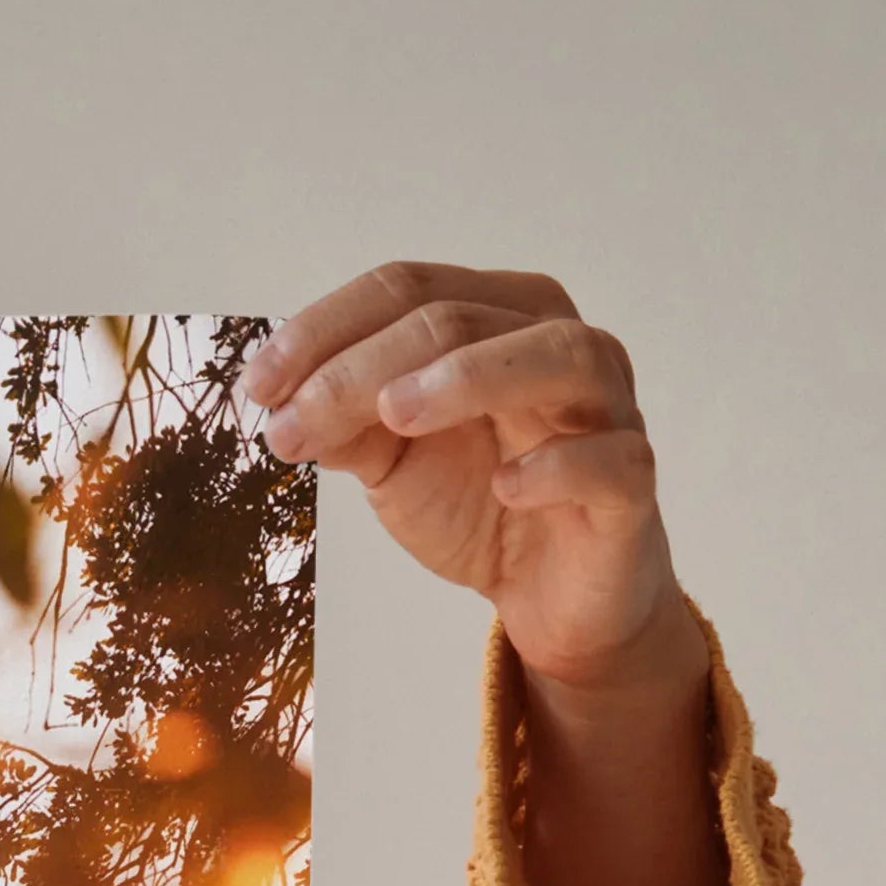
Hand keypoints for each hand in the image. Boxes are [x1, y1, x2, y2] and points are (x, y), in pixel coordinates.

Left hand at [248, 263, 731, 885]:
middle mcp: (559, 344)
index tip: (255, 386)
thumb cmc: (479, 503)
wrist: (550, 596)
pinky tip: (506, 485)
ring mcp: (606, 409)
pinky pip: (610, 459)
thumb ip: (345, 422)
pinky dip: (558, 465)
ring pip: (555, 356)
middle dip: (362, 366)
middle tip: (291, 421)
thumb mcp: (393, 460)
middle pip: (460, 318)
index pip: (409, 289)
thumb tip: (278, 398)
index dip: (325, 329)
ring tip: (394, 414)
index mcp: (498, 318)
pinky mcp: (630, 485)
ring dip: (469, 377)